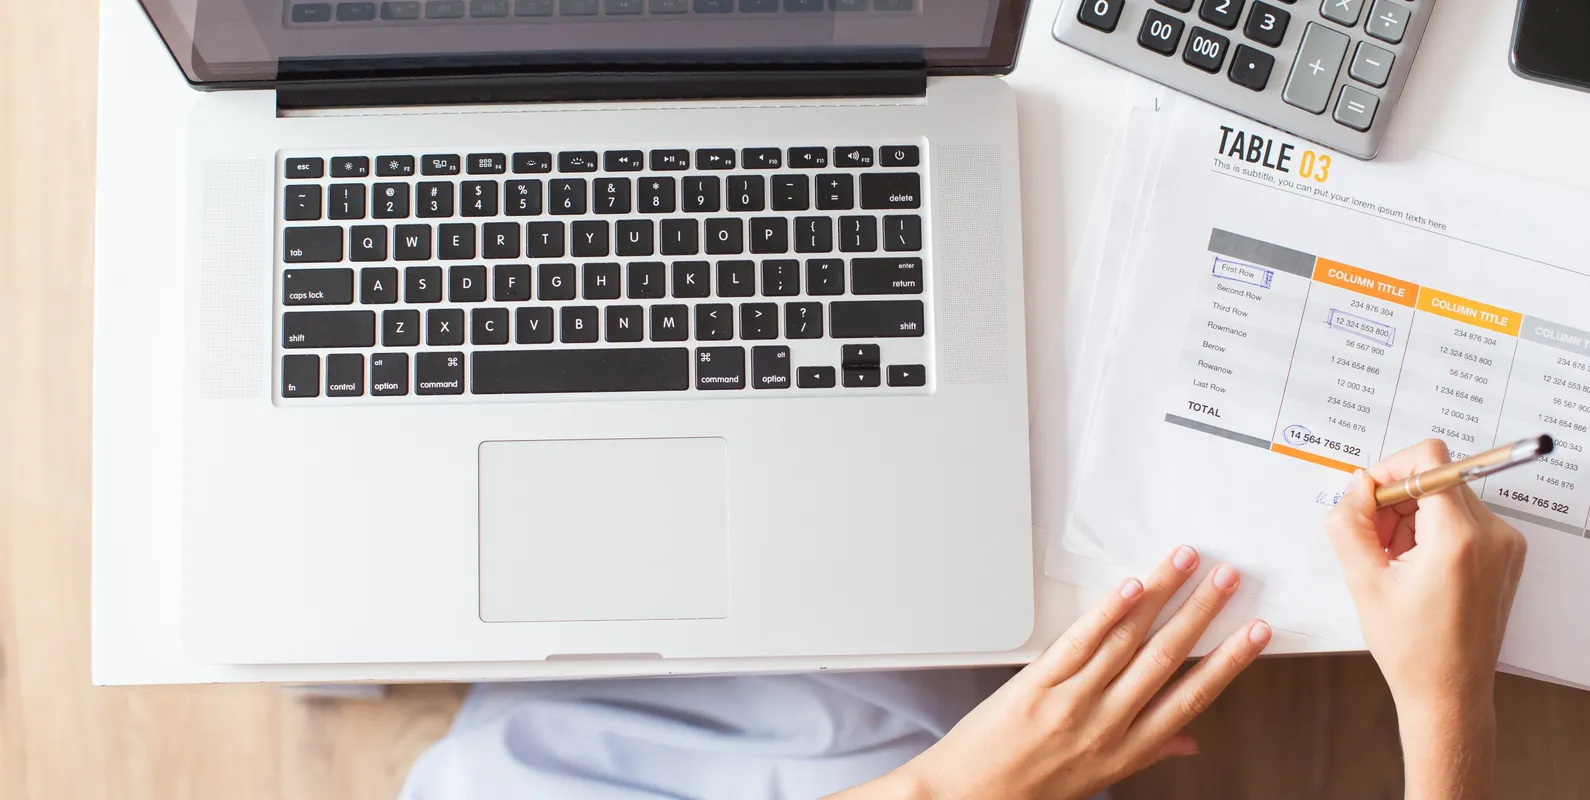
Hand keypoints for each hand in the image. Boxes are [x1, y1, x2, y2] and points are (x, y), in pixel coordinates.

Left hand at [829, 546, 1270, 799]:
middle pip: (1166, 659)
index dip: (1229, 662)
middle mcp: (1106, 725)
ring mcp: (1071, 702)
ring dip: (1163, 596)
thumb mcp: (1098, 780)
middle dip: (1203, 614)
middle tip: (1229, 580)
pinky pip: (1079, 642)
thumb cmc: (1029, 790)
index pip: (1192, 697)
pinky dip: (1108, 612)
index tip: (1256, 633)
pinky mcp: (1036, 684)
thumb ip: (1147, 752)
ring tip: (1187, 563)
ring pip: (1128, 641)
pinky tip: (1131, 586)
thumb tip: (1189, 742)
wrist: (964, 797)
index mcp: (1127, 751)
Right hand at [1324, 439, 1526, 798]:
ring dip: (1411, 517)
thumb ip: (1349, 522)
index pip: (1429, 460)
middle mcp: (1492, 535)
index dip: (1390, 469)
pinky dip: (1431, 531)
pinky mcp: (1505, 555)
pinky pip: (1461, 519)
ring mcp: (1504, 545)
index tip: (1368, 497)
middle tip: (1373, 540)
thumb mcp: (1363, 581)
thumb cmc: (1411, 649)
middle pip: (1435, 479)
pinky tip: (1413, 567)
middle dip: (1395, 500)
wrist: (1448, 693)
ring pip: (1446, 498)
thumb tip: (1356, 485)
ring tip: (1392, 561)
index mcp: (1458, 538)